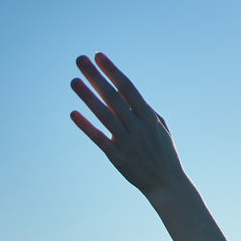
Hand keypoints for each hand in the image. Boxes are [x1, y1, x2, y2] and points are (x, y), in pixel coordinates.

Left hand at [70, 53, 186, 198]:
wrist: (167, 184)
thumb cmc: (163, 153)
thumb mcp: (160, 129)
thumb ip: (145, 110)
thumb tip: (127, 93)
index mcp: (150, 118)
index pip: (129, 89)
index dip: (113, 71)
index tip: (98, 56)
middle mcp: (139, 128)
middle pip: (114, 98)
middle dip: (96, 77)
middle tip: (80, 60)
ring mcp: (128, 143)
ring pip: (105, 116)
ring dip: (88, 97)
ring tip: (73, 81)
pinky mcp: (118, 158)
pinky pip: (100, 139)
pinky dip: (87, 126)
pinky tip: (74, 113)